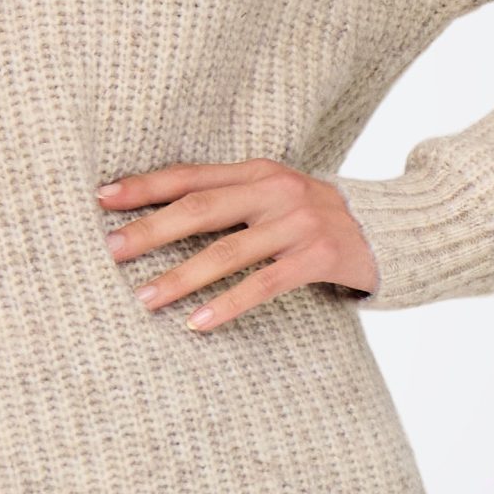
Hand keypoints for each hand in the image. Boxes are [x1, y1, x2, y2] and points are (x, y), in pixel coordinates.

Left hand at [96, 157, 379, 327]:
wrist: (392, 230)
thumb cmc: (314, 219)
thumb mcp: (274, 197)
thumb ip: (229, 200)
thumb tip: (157, 218)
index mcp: (257, 171)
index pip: (189, 176)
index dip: (145, 186)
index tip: (101, 199)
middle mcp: (276, 190)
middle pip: (200, 210)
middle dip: (151, 231)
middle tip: (110, 251)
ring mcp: (299, 223)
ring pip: (227, 252)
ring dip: (182, 277)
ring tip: (145, 299)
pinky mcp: (319, 257)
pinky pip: (264, 284)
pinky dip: (227, 304)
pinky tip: (197, 323)